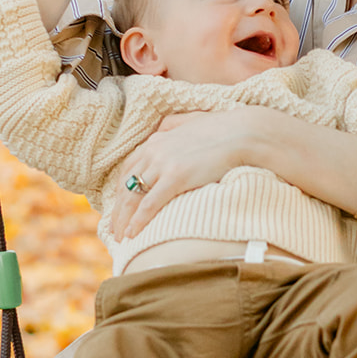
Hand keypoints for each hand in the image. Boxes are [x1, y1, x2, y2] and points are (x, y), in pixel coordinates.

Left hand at [110, 109, 266, 238]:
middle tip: (114, 229)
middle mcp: (154, 150)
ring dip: (124, 219)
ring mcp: (163, 164)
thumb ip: (174, 125)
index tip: (119, 206)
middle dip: (117, 210)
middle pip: (126, 184)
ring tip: (120, 237)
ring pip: (133, 196)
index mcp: (157, 140)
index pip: (129, 168)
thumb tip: (162, 128)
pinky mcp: (176, 177)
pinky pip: (150, 204)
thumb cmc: (223, 128)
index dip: (121, 189)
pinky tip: (133, 234)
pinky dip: (138, 220)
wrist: (242, 132)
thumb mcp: (191, 120)